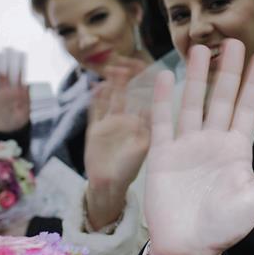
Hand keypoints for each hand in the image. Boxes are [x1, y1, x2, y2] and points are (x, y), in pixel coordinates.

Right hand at [0, 48, 29, 132]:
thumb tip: (26, 84)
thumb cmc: (18, 122)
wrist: (6, 134)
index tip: (21, 53)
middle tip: (8, 48)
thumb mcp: (24, 111)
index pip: (20, 76)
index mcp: (19, 93)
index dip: (21, 65)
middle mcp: (8, 91)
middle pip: (8, 73)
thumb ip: (25, 98)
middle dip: (9, 61)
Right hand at [84, 67, 150, 229]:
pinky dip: (95, 99)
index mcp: (148, 127)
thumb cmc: (132, 175)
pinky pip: (96, 111)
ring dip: (115, 85)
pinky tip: (97, 87)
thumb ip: (150, 138)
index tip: (156, 70)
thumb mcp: (148, 155)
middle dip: (133, 79)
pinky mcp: (96, 131)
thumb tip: (157, 117)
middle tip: (133, 64)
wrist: (110, 190)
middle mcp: (131, 122)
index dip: (153, 86)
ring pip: (115, 99)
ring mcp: (112, 125)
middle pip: (133, 94)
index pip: (152, 101)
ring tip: (115, 70)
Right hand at [144, 39, 253, 254]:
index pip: (248, 108)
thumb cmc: (225, 227)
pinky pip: (163, 121)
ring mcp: (187, 146)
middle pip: (222, 98)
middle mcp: (213, 141)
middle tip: (232, 41)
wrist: (188, 248)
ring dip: (197, 77)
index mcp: (238, 150)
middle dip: (228, 70)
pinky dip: (164, 99)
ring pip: (193, 103)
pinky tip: (166, 77)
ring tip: (199, 48)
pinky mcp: (163, 155)